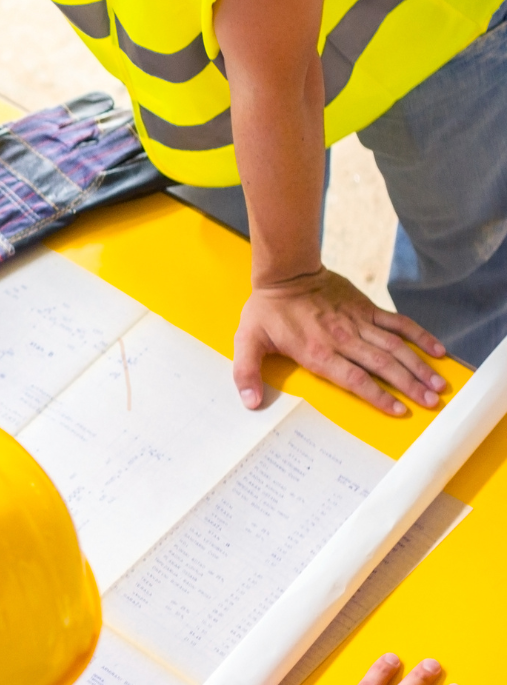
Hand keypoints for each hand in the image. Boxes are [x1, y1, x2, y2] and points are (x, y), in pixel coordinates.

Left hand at [234, 269, 447, 415]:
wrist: (286, 273)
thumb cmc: (268, 311)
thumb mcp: (248, 342)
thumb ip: (247, 373)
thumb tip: (250, 402)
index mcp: (318, 351)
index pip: (353, 378)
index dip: (377, 395)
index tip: (398, 411)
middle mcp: (342, 338)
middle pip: (382, 365)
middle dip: (408, 385)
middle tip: (431, 403)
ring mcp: (358, 322)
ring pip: (395, 346)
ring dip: (418, 366)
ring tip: (439, 385)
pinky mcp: (367, 308)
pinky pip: (398, 322)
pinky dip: (419, 335)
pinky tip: (438, 350)